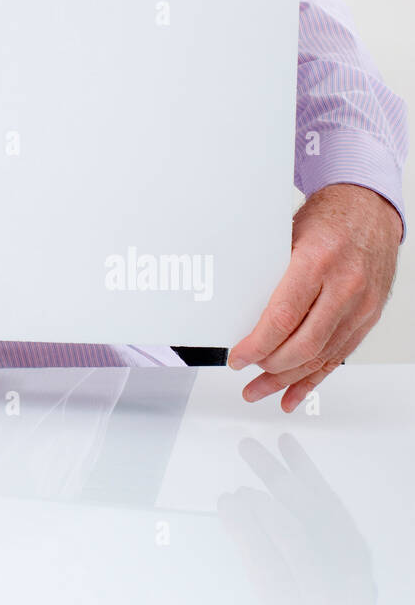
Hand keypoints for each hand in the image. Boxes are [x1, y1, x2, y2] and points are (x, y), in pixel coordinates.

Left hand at [228, 183, 402, 412]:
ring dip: (287, 379)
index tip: (238, 357)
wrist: (369, 210)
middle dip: (269, 367)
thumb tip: (236, 306)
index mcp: (318, 263)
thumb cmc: (328, 218)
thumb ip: (269, 271)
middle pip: (303, 345)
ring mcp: (361, 306)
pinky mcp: (368, 317)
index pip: (283, 317)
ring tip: (260, 390)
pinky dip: (314, 378)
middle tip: (245, 373)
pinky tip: (293, 393)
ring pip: (320, 356)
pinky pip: (339, 356)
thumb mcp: (287, 235)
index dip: (257, 345)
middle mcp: (344, 287)